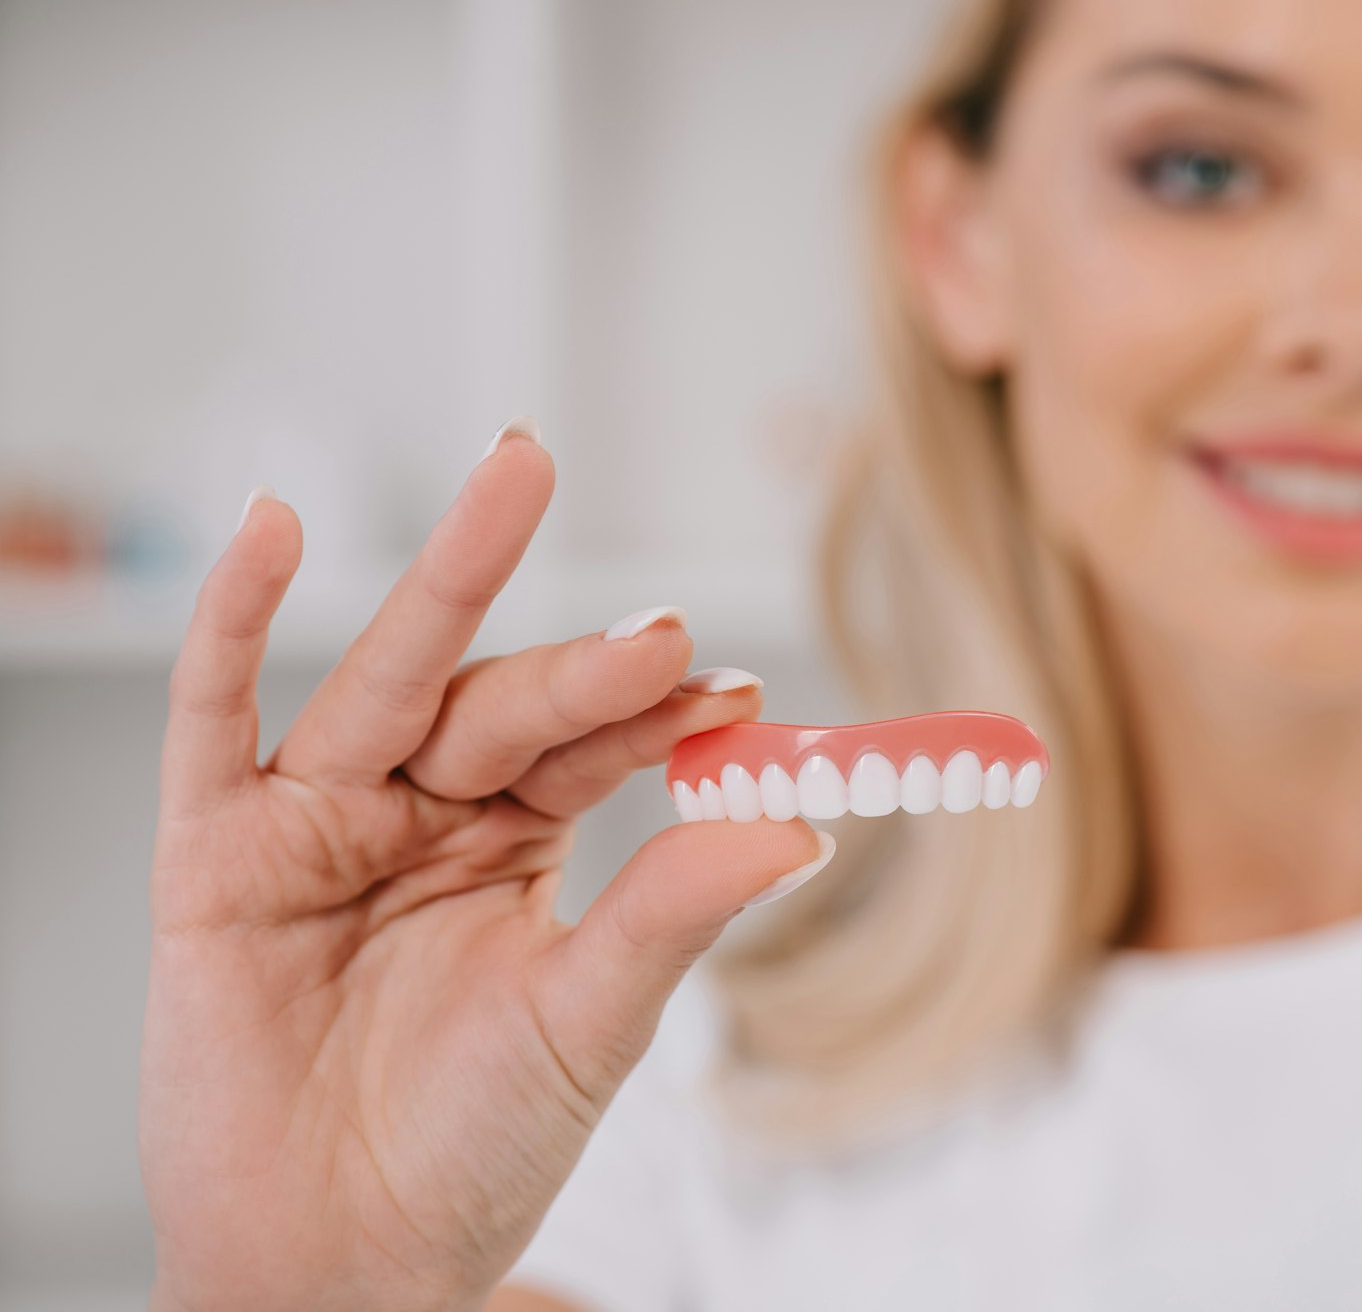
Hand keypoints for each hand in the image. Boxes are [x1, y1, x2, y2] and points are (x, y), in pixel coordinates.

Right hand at [140, 421, 830, 1310]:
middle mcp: (421, 809)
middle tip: (662, 620)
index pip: (591, 746)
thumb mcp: (588, 1023)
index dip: (653, 711)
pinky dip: (237, 624)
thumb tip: (806, 825)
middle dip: (578, 653)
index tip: (732, 688)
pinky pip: (217, 719)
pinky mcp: (216, 853)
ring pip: (390, 679)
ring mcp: (319, 820)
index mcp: (514, 840)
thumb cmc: (470, 1146)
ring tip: (516, 469)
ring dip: (450, 575)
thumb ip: (672, 915)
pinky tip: (275, 530)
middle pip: (502, 696)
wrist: (338, 1264)